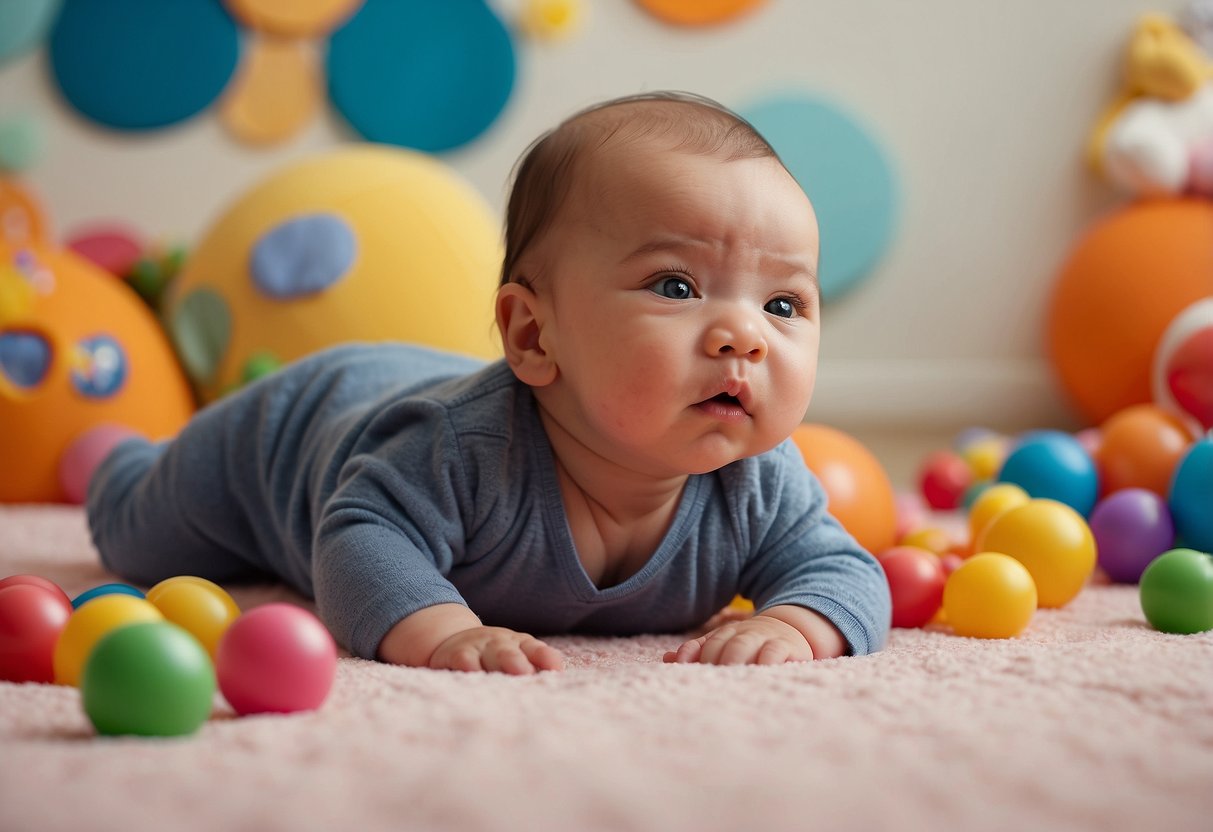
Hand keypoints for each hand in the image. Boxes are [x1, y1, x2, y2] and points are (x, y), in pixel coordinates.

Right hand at [429, 626, 564, 674]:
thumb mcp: (515, 656)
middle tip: (525, 673)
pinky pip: (462, 659)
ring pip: (487, 654)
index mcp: (519, 644)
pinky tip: (471, 673)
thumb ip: (535, 667)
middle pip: (509, 651)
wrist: (456, 640)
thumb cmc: (495, 655)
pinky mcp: (456, 654)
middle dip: (516, 662)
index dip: (545, 657)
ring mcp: (478, 646)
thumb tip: (558, 680)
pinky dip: (467, 666)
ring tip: (499, 678)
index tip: (556, 668)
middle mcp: (499, 643)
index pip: (534, 649)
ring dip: (494, 664)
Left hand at [663, 615, 813, 665]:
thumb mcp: (724, 645)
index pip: (703, 644)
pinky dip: (766, 661)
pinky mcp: (785, 646)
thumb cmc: (750, 645)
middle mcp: (740, 635)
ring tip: (728, 676)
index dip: (692, 654)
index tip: (683, 668)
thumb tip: (667, 659)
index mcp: (723, 635)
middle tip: (707, 679)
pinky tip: (759, 672)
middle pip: (721, 644)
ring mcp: (762, 638)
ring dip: (734, 659)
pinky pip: (774, 651)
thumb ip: (698, 652)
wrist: (789, 628)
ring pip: (744, 645)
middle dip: (712, 659)